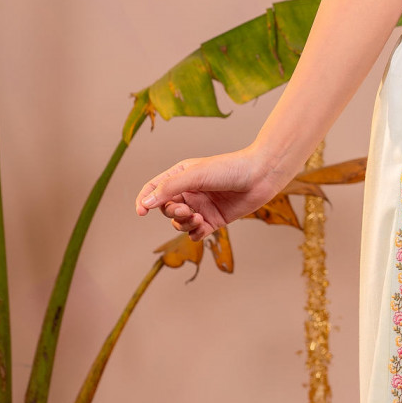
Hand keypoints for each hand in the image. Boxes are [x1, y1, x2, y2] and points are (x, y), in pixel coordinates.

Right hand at [134, 148, 280, 240]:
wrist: (260, 176)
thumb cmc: (229, 169)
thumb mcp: (194, 175)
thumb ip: (168, 189)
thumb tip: (146, 203)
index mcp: (180, 176)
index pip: (154, 189)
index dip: (144, 200)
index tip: (141, 212)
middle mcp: (189, 192)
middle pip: (166, 209)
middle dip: (172, 212)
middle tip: (186, 210)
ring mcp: (201, 207)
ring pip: (179, 223)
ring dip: (183, 224)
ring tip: (198, 218)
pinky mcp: (214, 220)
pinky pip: (195, 233)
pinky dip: (195, 233)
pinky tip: (203, 226)